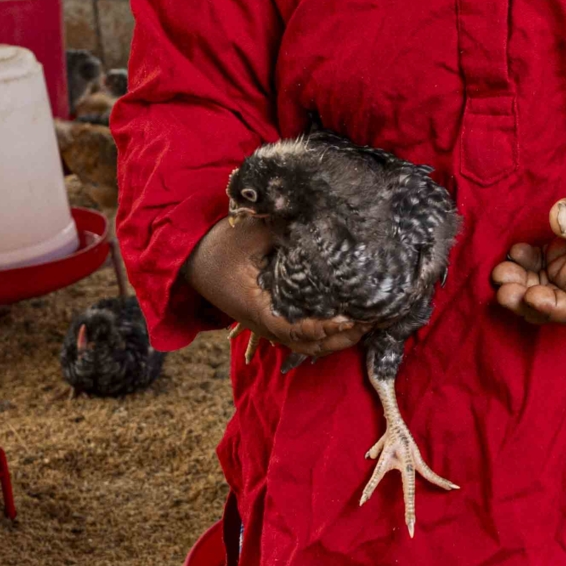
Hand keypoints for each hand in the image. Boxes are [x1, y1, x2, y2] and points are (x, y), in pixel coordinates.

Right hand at [182, 213, 364, 359]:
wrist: (190, 259)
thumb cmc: (218, 245)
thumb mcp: (250, 232)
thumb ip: (282, 227)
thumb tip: (320, 219)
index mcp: (259, 308)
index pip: (296, 329)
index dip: (324, 328)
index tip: (350, 317)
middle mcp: (265, 324)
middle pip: (309, 345)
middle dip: (343, 337)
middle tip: (375, 319)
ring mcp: (268, 326)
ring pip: (308, 346)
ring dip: (338, 339)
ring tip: (368, 322)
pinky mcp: (272, 320)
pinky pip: (302, 337)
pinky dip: (326, 335)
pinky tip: (348, 320)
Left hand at [491, 184, 565, 325]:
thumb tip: (554, 218)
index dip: (550, 309)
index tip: (532, 296)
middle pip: (548, 302)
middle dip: (523, 298)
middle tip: (502, 286)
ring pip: (538, 283)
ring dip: (518, 280)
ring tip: (500, 269)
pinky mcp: (565, 250)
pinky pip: (538, 262)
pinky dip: (524, 260)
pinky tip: (515, 251)